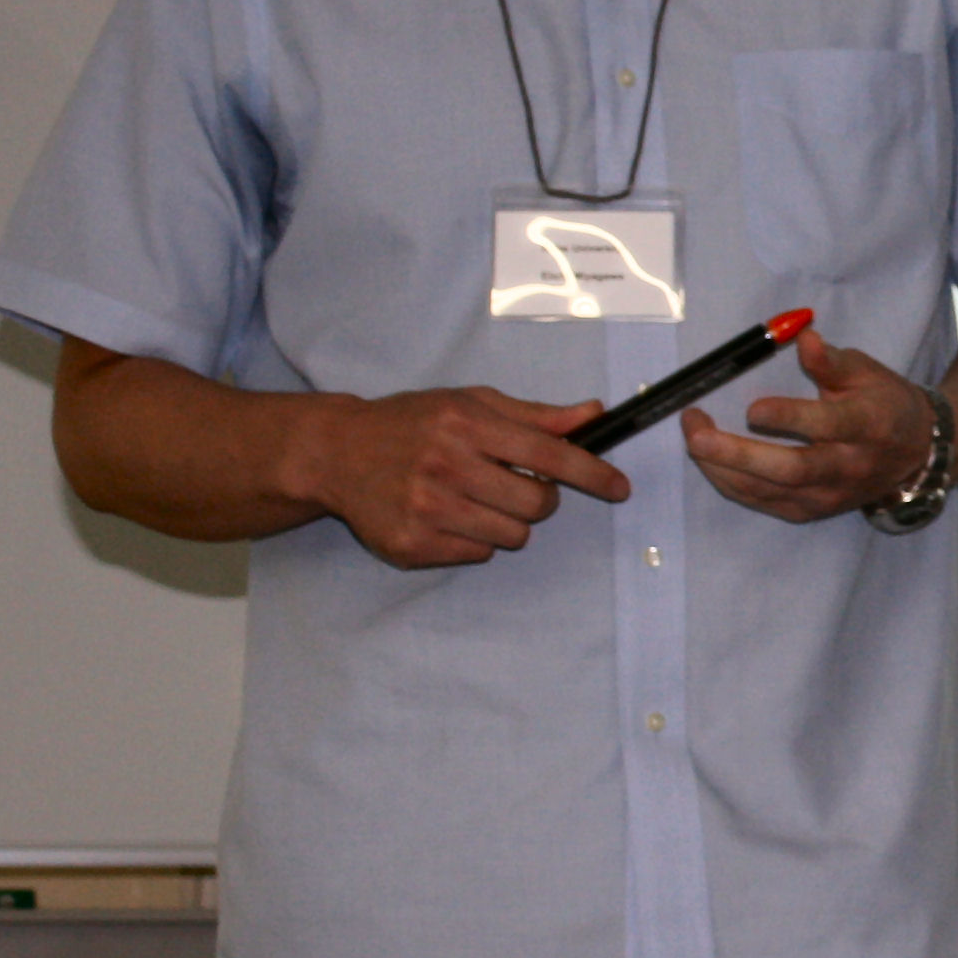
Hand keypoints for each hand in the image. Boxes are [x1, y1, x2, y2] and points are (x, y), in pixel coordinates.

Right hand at [312, 388, 630, 568]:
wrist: (338, 453)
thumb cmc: (413, 423)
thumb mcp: (471, 403)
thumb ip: (534, 415)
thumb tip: (594, 414)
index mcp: (467, 424)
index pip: (548, 454)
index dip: (592, 473)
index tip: (619, 487)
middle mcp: (447, 465)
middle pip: (536, 504)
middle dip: (540, 498)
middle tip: (515, 484)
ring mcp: (427, 509)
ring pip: (512, 535)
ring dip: (509, 521)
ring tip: (477, 498)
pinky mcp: (412, 544)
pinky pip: (478, 554)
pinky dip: (476, 539)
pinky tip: (449, 515)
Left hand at [680, 330, 934, 523]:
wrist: (915, 454)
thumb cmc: (885, 403)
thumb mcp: (867, 372)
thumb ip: (832, 361)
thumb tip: (803, 339)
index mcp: (867, 425)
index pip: (827, 427)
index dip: (789, 419)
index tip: (752, 409)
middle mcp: (848, 467)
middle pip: (790, 470)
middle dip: (737, 454)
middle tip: (696, 433)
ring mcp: (828, 496)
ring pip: (769, 491)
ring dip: (723, 468)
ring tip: (694, 438)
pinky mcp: (811, 511)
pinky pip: (763, 502)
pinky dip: (732, 483)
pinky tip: (710, 460)